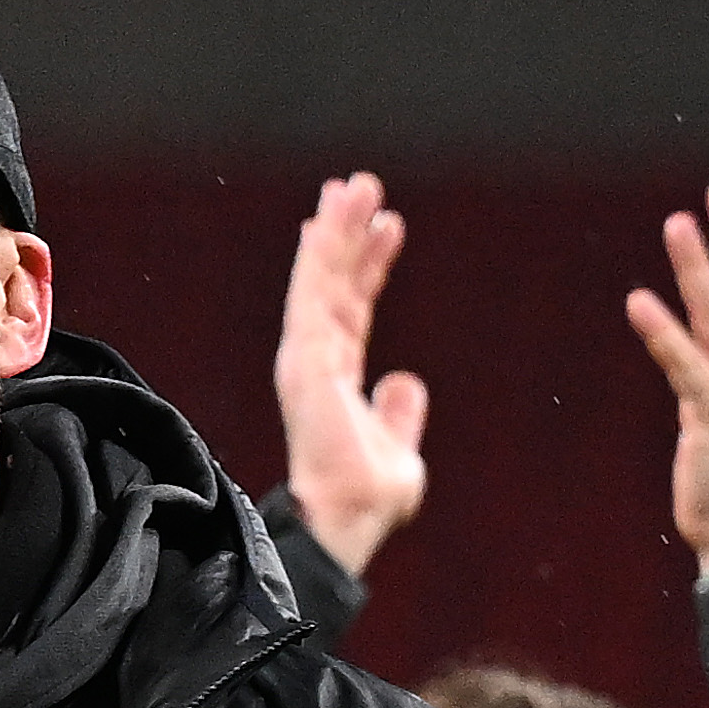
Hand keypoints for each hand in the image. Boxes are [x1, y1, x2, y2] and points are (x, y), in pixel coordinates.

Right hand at [270, 172, 430, 582]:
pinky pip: (311, 298)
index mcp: (338, 382)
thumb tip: (404, 383)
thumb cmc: (368, 501)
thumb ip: (399, 415)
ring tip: (351, 186)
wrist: (349, 521)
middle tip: (361, 186)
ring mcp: (308, 361)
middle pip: (334, 286)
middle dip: (347, 235)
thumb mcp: (400, 452)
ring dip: (334, 232)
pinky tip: (325, 223)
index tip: (389, 226)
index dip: (370, 267)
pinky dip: (318, 260)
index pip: (355, 311)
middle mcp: (318, 365)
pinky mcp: (304, 362)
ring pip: (320, 283)